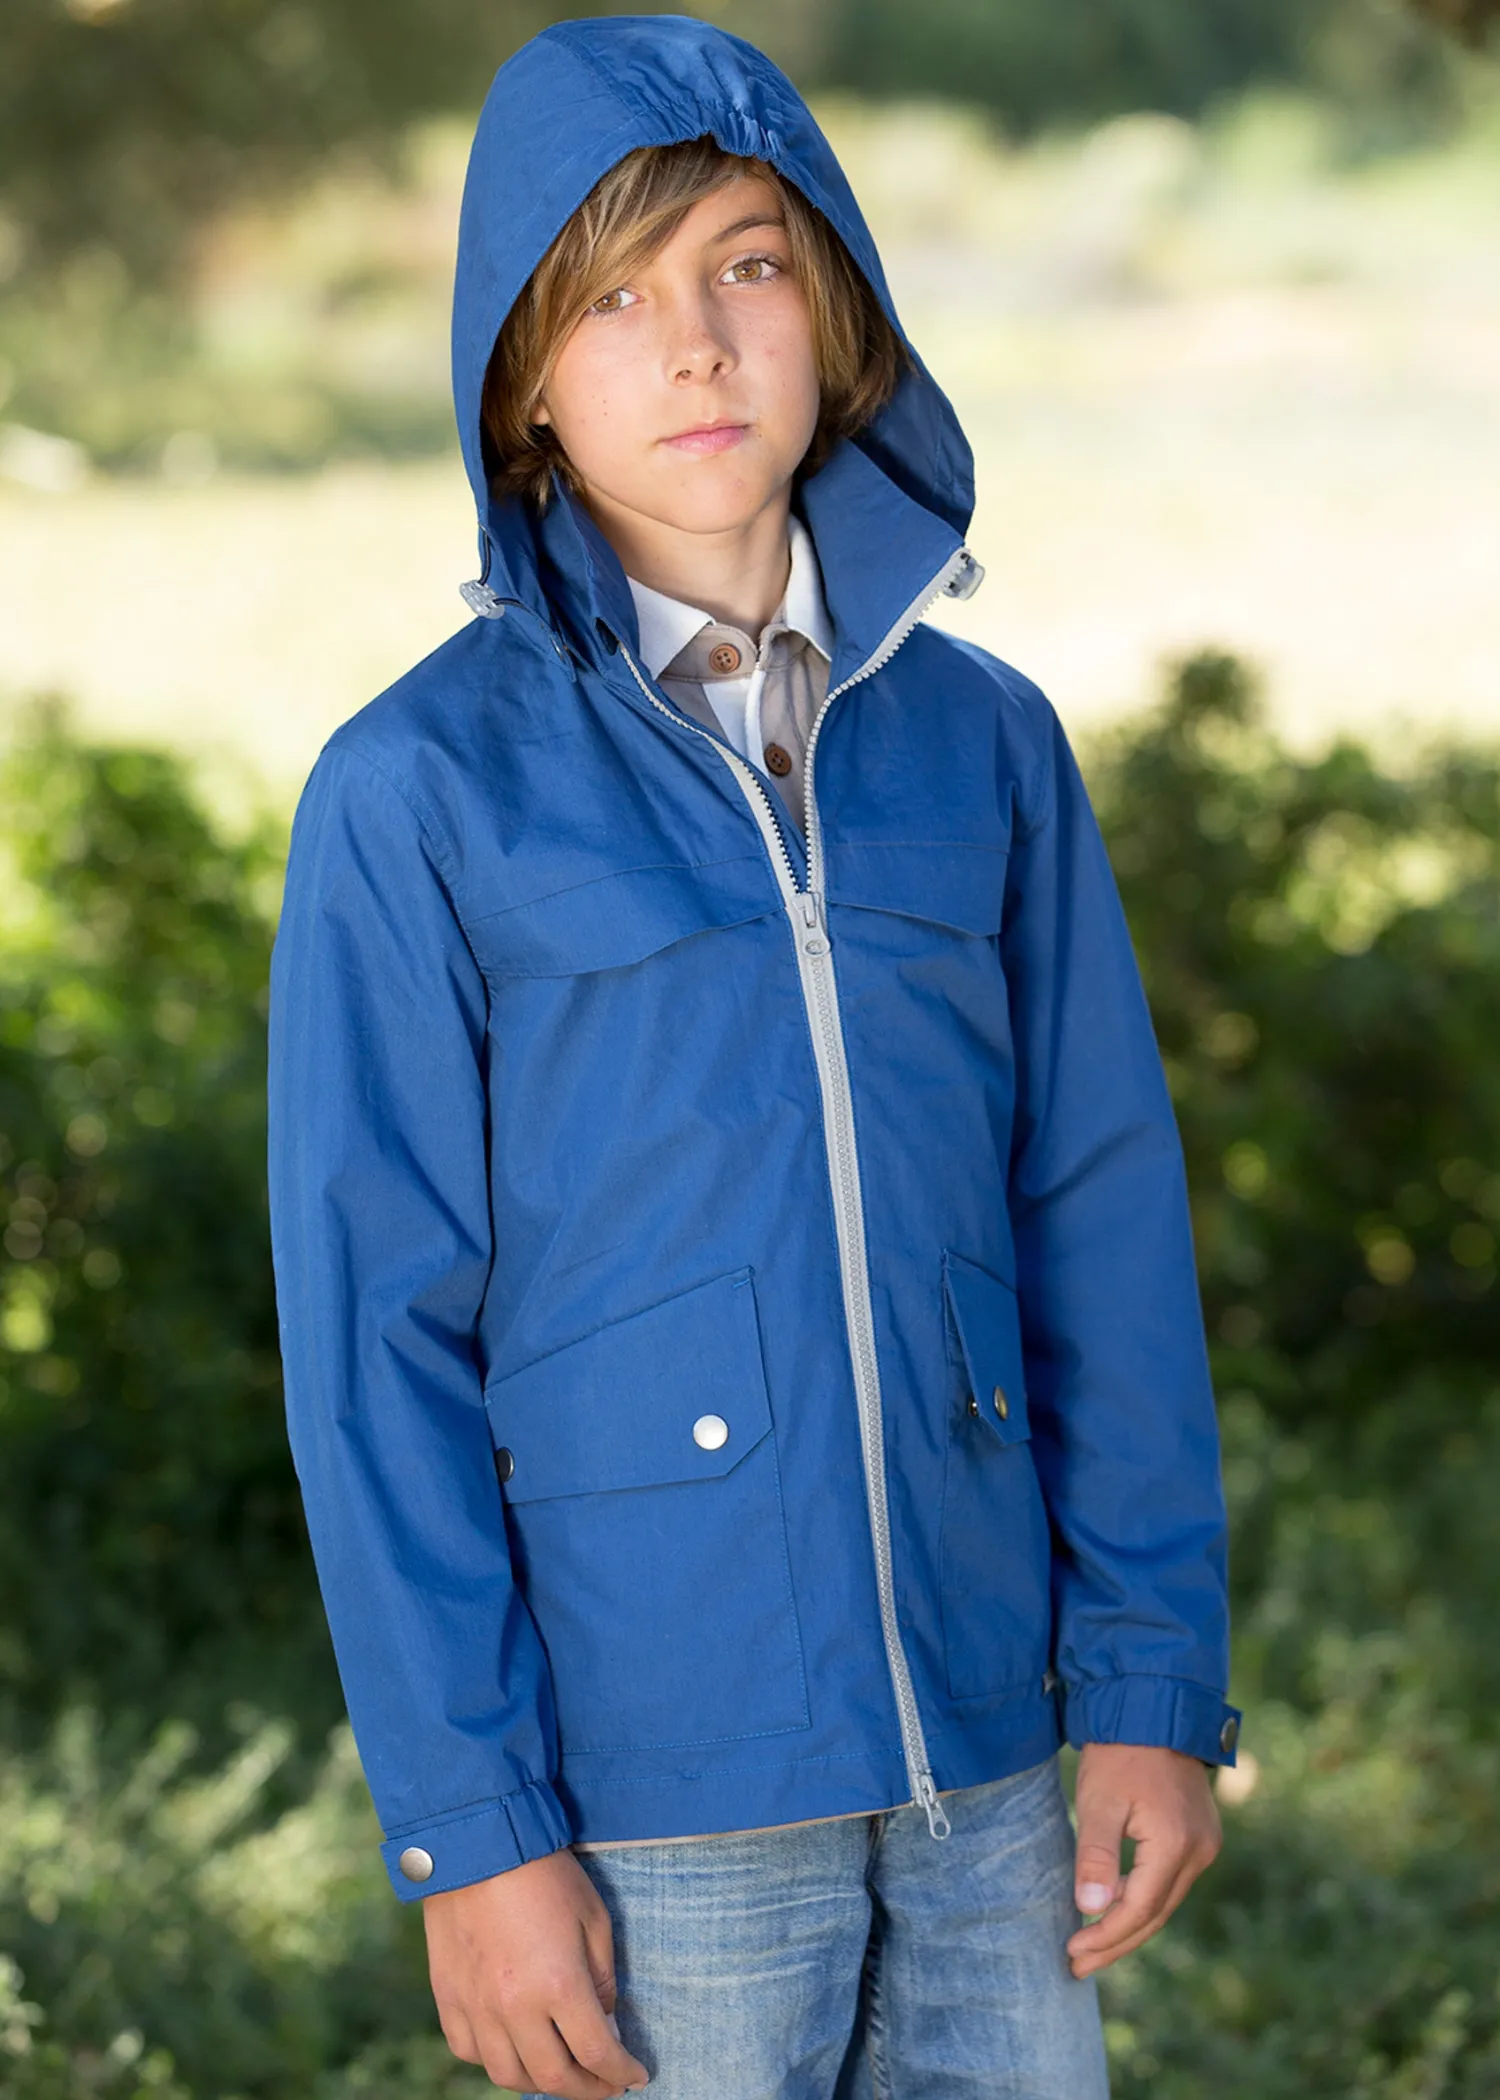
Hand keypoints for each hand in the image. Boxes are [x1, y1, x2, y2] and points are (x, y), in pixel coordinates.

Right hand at [422, 1847, 649, 2096]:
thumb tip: (605, 2024)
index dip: (621, 2073)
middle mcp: (515, 2006)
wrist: (479, 1843)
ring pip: (508, 2074)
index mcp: (559, 1984)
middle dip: (587, 2090)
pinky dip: (494, 2059)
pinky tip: (513, 2048)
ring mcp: (476, 2006)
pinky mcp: (447, 1996)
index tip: (636, 2076)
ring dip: (540, 2083)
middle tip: (604, 2085)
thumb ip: (602, 1979)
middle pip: (554, 2077)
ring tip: (561, 2072)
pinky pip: (469, 2051)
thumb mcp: (593, 1917)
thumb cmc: (545, 1874)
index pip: (597, 2053)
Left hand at [1065, 1742, 1220, 1979]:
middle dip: (1115, 1943)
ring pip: (1164, 1902)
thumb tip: (1091, 1908)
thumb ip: (1096, 1857)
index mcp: (1176, 1844)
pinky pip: (1169, 1883)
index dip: (1106, 1937)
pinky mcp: (1199, 1837)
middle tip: (1077, 1965)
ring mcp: (1204, 1844)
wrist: (1153, 1711)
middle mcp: (1199, 1851)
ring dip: (1129, 1925)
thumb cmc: (1120, 1753)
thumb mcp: (1099, 1801)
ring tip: (1090, 1946)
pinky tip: (1114, 1909)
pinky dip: (1142, 1901)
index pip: (1140, 1909)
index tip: (1072, 1953)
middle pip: (1156, 1914)